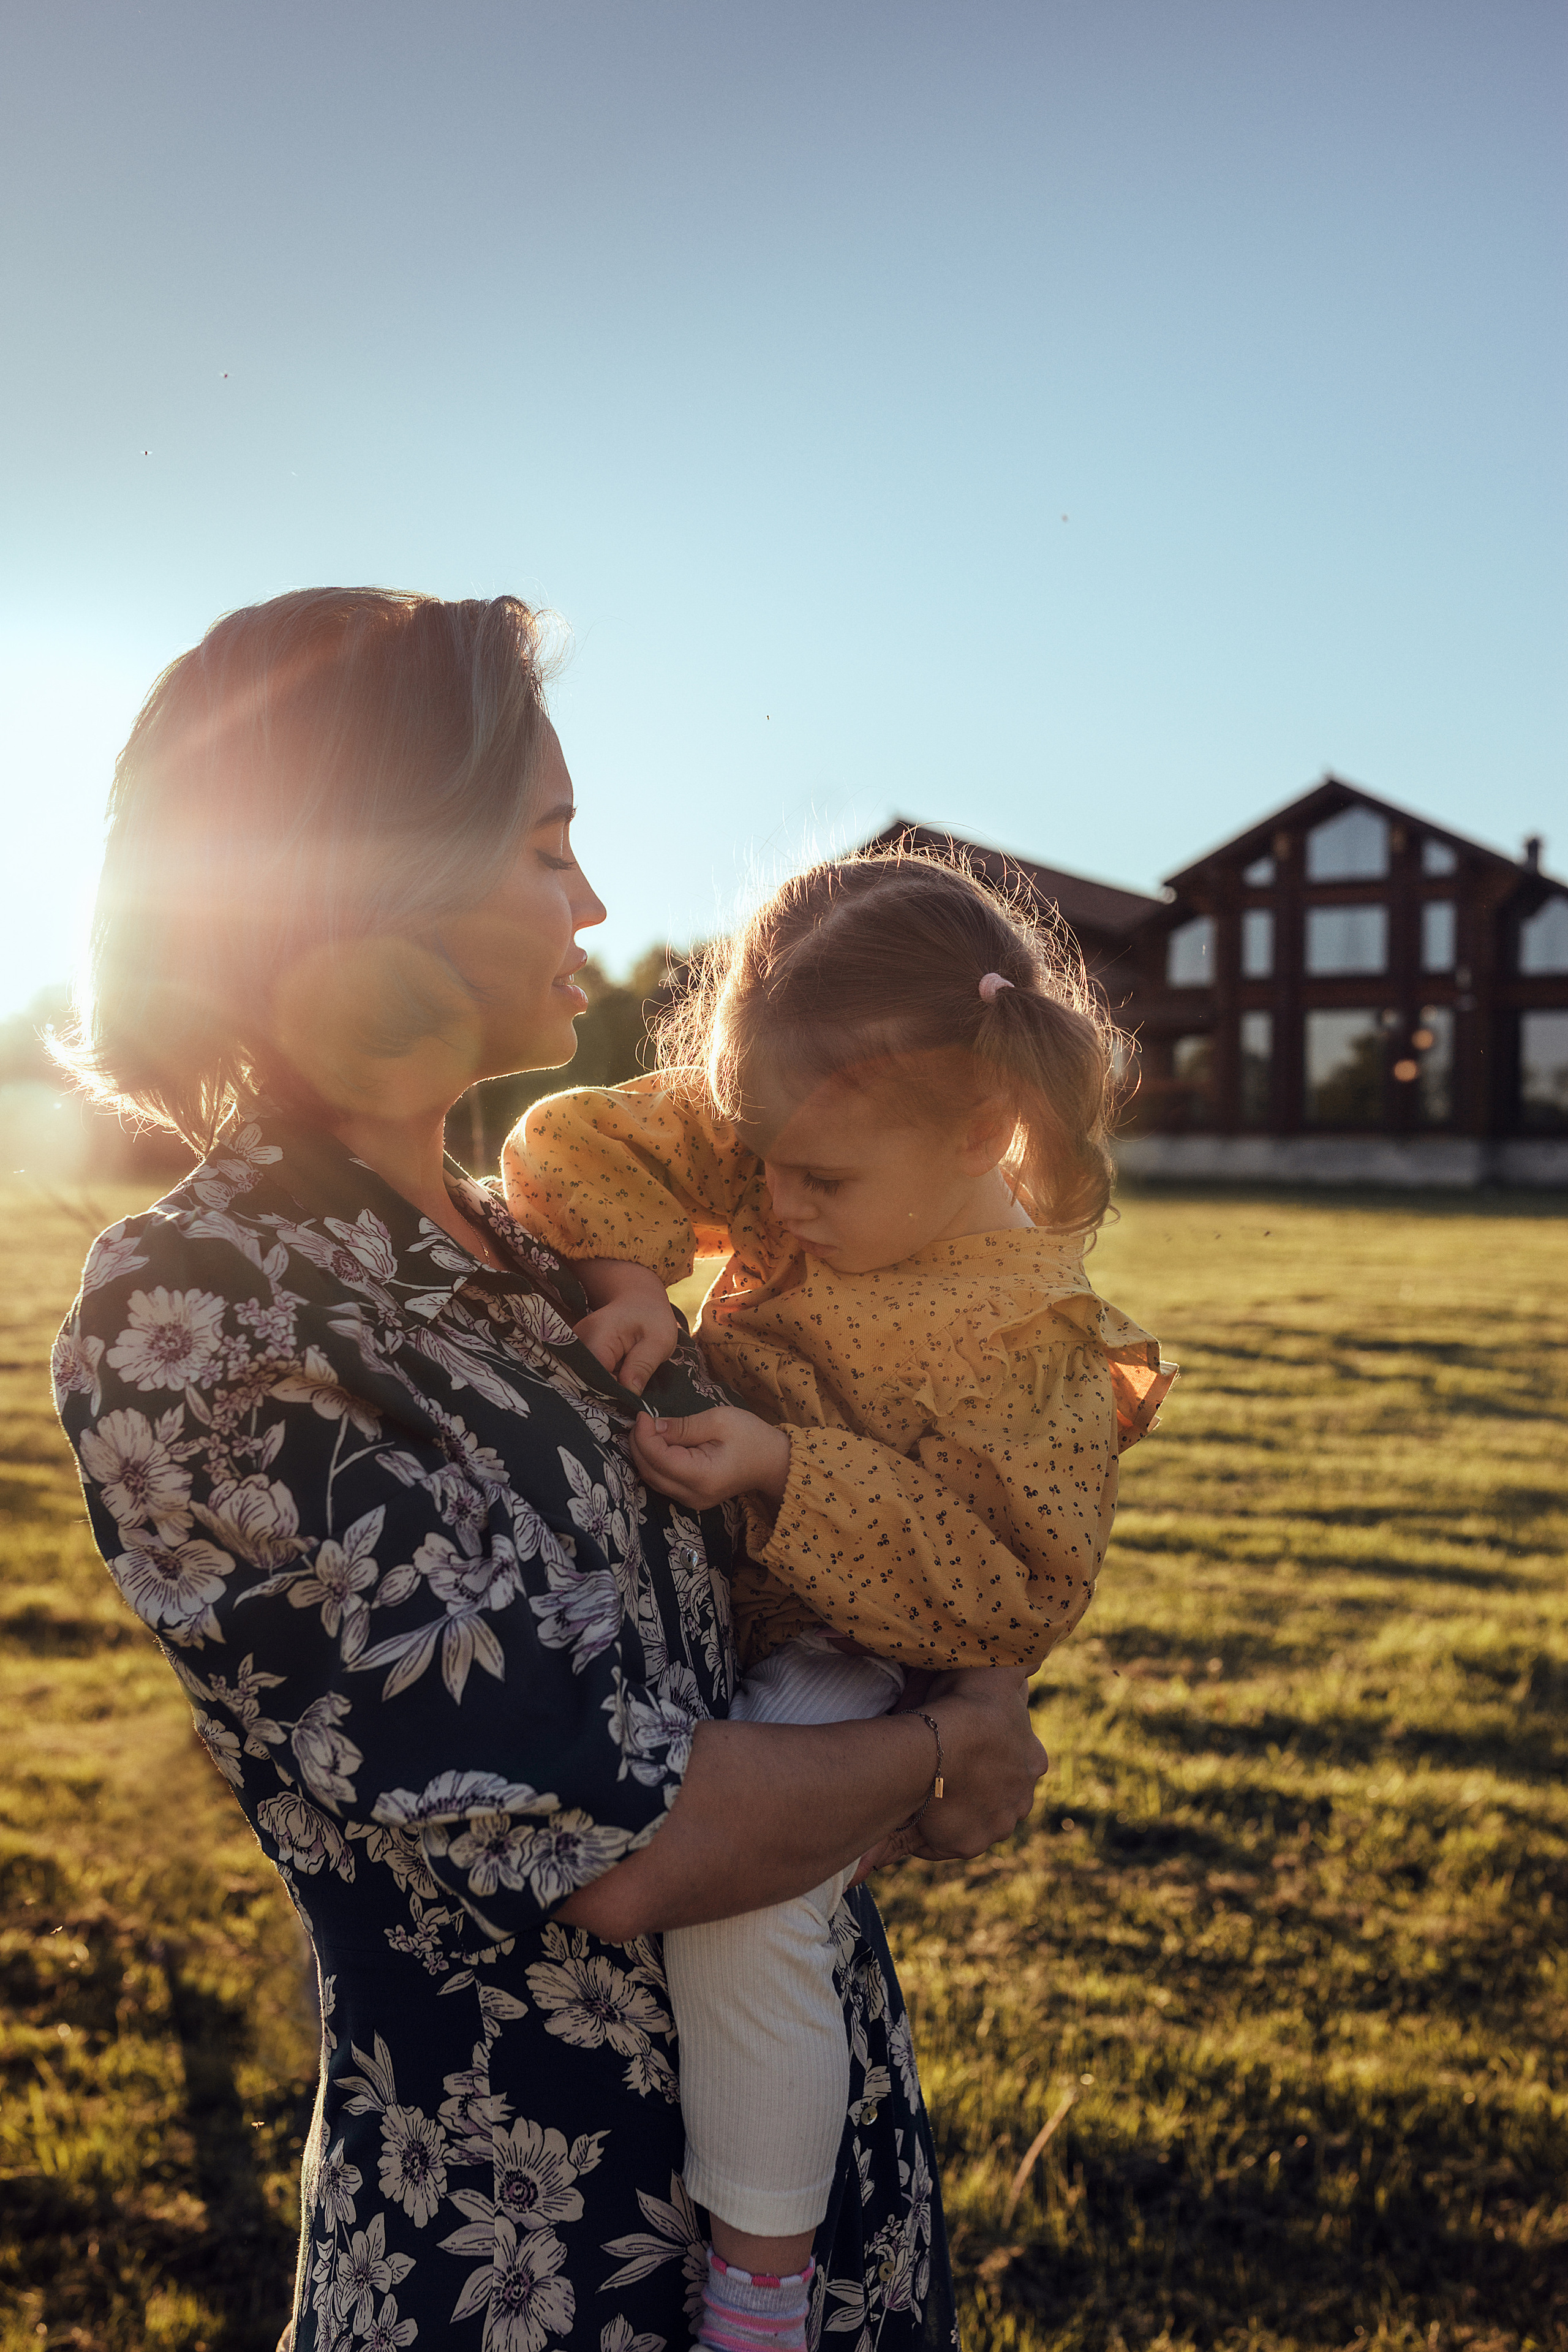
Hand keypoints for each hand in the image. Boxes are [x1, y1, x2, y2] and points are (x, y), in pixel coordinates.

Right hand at [571, 1259, 679, 1394]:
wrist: (638, 1301)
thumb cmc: (651, 1318)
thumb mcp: (659, 1340)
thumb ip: (643, 1365)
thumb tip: (629, 1392)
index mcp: (599, 1334)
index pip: (596, 1375)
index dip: (612, 1394)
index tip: (632, 1405)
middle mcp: (578, 1340)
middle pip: (585, 1380)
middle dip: (606, 1396)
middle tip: (630, 1408)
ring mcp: (575, 1347)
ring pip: (584, 1381)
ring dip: (603, 1392)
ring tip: (624, 1398)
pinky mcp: (577, 1355)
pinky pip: (585, 1377)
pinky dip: (600, 1386)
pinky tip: (616, 1390)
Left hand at [629, 1406, 790, 1509]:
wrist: (773, 1462)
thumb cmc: (751, 1437)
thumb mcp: (719, 1421)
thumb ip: (683, 1426)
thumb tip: (653, 1427)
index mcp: (701, 1476)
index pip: (658, 1459)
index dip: (644, 1435)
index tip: (642, 1414)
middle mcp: (692, 1495)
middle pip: (649, 1472)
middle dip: (638, 1444)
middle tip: (641, 1420)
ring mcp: (691, 1500)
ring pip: (652, 1479)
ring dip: (643, 1454)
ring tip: (646, 1429)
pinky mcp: (691, 1498)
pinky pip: (662, 1482)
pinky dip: (653, 1462)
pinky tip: (656, 1444)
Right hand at [890, 1668, 1046, 1867]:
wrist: (937, 1743)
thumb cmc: (967, 1702)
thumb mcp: (1000, 1670)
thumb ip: (1021, 1664)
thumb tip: (1037, 1651)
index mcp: (1033, 1759)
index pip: (1018, 1757)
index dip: (992, 1749)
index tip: (967, 1740)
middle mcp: (1022, 1798)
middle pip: (1001, 1791)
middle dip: (981, 1783)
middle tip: (948, 1767)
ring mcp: (997, 1824)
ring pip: (980, 1816)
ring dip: (962, 1807)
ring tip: (930, 1790)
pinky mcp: (969, 1844)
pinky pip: (953, 1838)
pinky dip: (939, 1829)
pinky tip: (919, 1811)